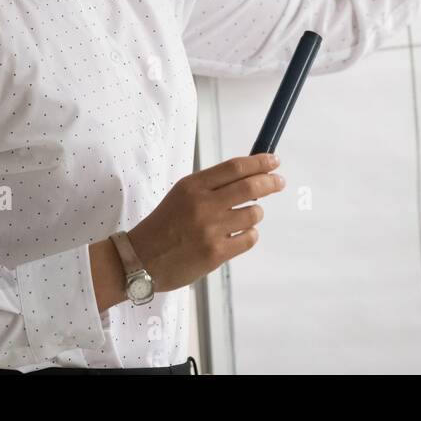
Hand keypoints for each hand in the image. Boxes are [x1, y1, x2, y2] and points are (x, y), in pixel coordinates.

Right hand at [126, 153, 284, 292]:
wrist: (140, 260)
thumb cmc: (164, 225)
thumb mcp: (182, 195)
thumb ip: (211, 186)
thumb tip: (249, 175)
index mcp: (193, 186)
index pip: (235, 167)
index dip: (260, 162)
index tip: (274, 161)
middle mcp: (203, 205)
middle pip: (250, 187)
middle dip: (271, 182)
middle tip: (279, 182)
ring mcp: (211, 230)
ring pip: (253, 214)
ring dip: (256, 213)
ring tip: (247, 216)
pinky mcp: (216, 253)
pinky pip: (249, 238)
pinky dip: (249, 234)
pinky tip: (240, 234)